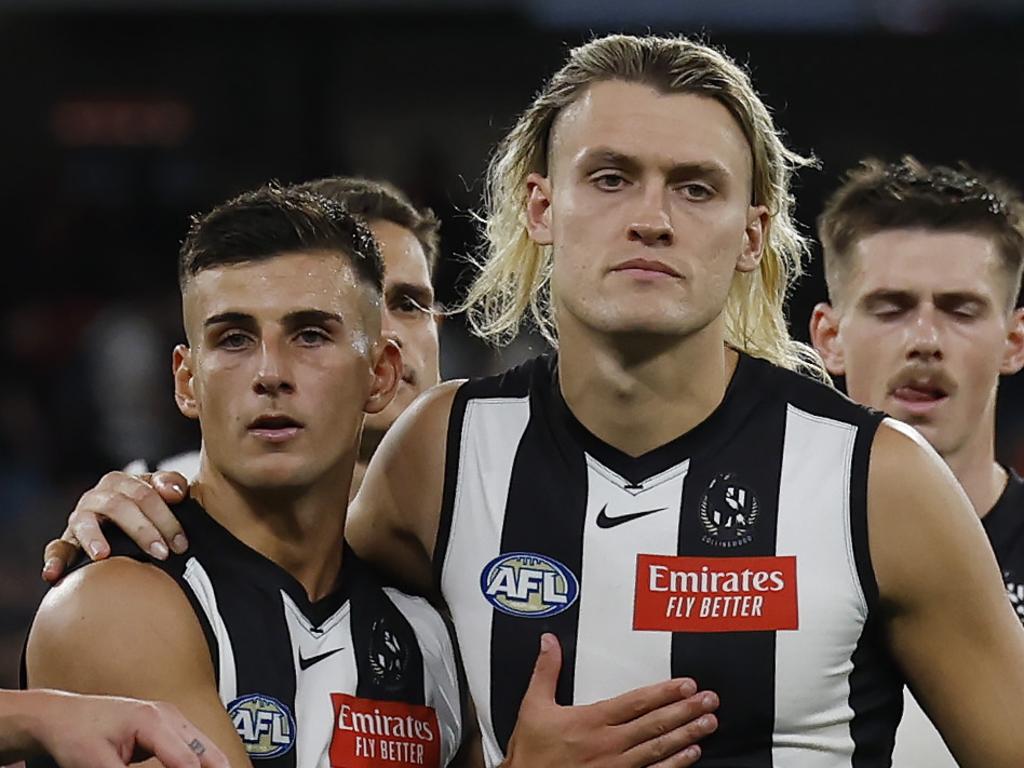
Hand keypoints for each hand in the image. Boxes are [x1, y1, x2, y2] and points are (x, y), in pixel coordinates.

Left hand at [19, 689, 228, 767]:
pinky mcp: (166, 728)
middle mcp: (168, 715)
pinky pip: (193, 748)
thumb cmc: (74, 732)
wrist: (62, 716)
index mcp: (153, 719)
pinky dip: (199, 764)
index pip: (187, 761)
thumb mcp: (98, 764)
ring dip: (210, 765)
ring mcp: (170, 719)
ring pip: (204, 748)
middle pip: (207, 751)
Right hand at [41, 471, 190, 583]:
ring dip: (93, 538)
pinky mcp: (68, 541)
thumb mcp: (164, 493)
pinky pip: (57, 548)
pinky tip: (53, 574)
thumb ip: (172, 484)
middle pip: (118, 506)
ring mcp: (81, 518)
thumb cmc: (152, 510)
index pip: (144, 494)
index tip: (181, 543)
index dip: (166, 518)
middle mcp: (98, 497)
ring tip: (103, 555)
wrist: (131, 524)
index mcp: (122, 483)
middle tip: (161, 553)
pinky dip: (54, 560)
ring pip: (84, 522)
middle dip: (142, 530)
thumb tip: (175, 491)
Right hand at [503, 634, 718, 767]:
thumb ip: (546, 672)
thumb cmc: (531, 753)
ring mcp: (616, 767)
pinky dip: (674, 764)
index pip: (636, 702)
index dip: (664, 692)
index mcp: (591, 721)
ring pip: (658, 748)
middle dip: (685, 710)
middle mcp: (609, 744)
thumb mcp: (533, 707)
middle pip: (654, 723)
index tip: (686, 684)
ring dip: (687, 734)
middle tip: (709, 700)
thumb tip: (549, 642)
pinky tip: (691, 754)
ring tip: (708, 722)